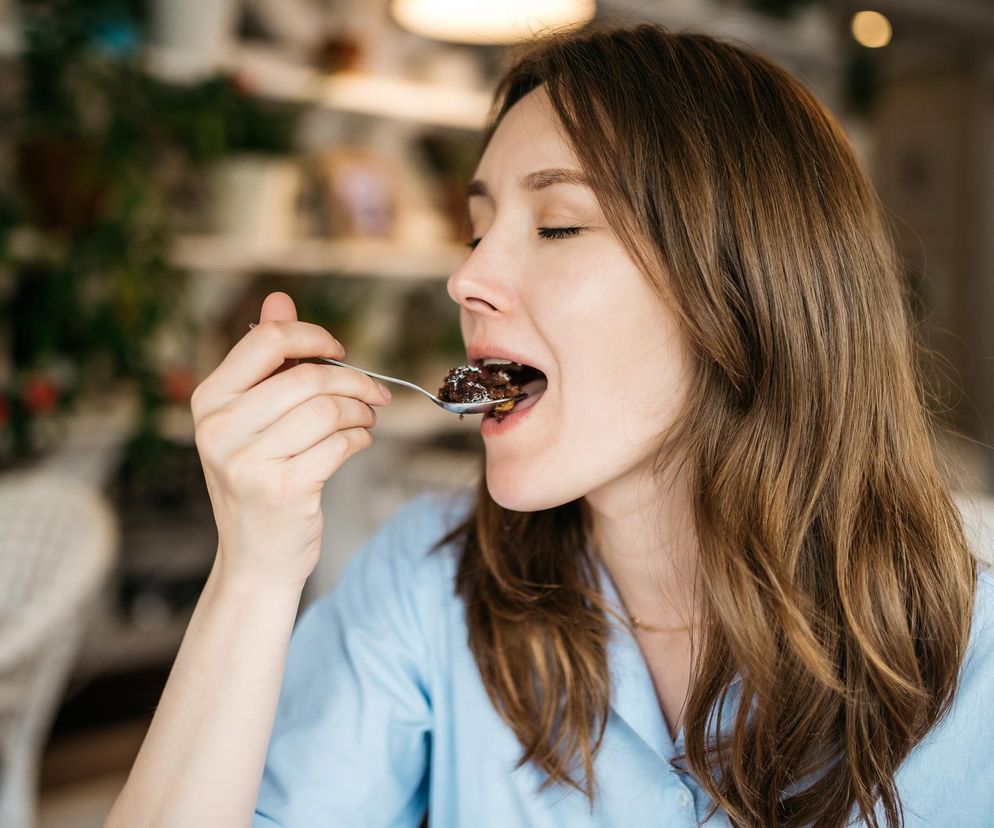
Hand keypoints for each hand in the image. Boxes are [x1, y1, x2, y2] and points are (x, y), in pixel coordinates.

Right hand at [191, 292, 391, 588]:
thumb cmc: (260, 479)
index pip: (266, 340)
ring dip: (362, 410)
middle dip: (354, 380)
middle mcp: (219, 429)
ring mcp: (247, 462)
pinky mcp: (283, 489)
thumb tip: (278, 299)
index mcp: (208, 401)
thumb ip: (265, 360)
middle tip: (375, 392)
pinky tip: (358, 442)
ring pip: (329, 409)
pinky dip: (361, 438)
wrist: (256, 559)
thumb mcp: (251, 419)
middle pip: (307, 376)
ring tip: (367, 419)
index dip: (313, 337)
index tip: (340, 351)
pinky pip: (341, 443)